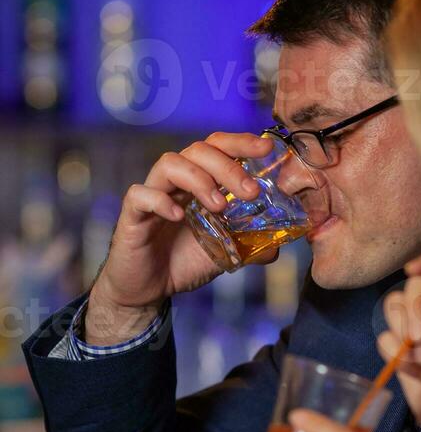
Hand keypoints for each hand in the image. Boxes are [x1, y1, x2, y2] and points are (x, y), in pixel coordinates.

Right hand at [85, 133, 277, 341]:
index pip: (218, 148)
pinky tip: (178, 217)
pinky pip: (140, 194)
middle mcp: (177, 182)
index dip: (240, 142)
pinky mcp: (132, 214)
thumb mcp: (224, 253)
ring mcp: (153, 194)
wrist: (149, 289)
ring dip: (199, 179)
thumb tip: (277, 248)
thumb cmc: (183, 262)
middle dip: (228, 166)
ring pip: (170, 163)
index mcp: (199, 183)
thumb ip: (249, 246)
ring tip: (217, 206)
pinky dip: (160, 201)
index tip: (266, 148)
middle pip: (198, 150)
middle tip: (250, 191)